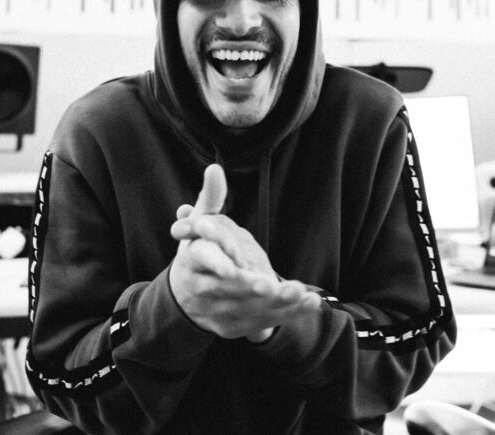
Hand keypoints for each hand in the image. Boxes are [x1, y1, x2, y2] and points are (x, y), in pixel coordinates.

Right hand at [168, 165, 318, 340]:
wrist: (186, 298)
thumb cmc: (199, 252)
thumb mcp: (201, 223)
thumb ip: (211, 198)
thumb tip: (214, 167)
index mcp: (191, 259)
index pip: (205, 259)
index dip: (222, 265)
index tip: (239, 266)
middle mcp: (200, 289)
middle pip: (230, 288)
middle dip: (255, 287)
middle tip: (276, 283)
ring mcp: (215, 311)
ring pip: (249, 308)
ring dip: (278, 302)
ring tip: (302, 293)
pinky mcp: (233, 327)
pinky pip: (262, 321)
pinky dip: (288, 313)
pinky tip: (309, 303)